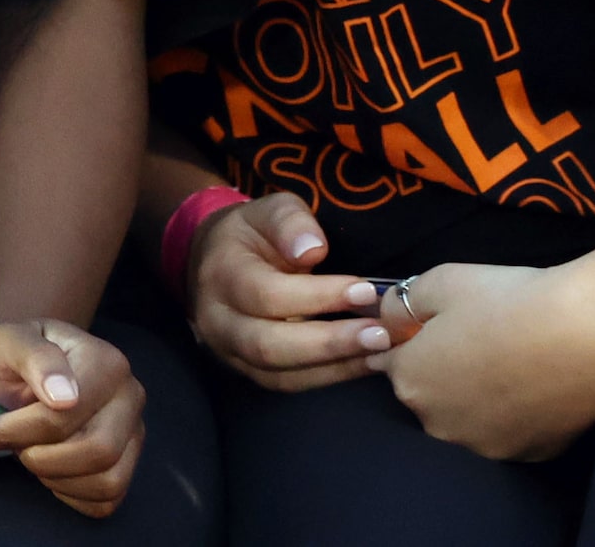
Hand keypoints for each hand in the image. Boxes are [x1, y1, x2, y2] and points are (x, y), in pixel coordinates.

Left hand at [0, 320, 145, 518]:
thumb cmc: (9, 355)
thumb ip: (36, 358)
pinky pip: (106, 500)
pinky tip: (50, 470)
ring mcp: (133, 433)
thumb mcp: (7, 341)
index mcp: (106, 362)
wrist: (14, 369)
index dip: (21, 430)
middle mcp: (130, 397)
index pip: (68, 414)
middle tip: (13, 445)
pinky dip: (71, 495)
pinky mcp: (127, 464)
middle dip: (42, 459)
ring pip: (107, 481)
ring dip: (56, 478)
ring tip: (31, 454)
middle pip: (98, 451)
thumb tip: (66, 398)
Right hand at [185, 191, 394, 390]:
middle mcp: (217, 319)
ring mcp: (229, 351)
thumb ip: (290, 222)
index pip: (267, 294)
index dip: (318, 296)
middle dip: (329, 343)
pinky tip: (364, 362)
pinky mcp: (248, 371)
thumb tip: (314, 249)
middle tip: (379, 335)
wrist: (215, 261)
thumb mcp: (267, 210)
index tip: (365, 292)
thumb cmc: (251, 234)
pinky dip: (328, 377)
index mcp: (221, 273)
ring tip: (379, 352)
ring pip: (279, 374)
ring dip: (334, 366)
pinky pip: (288, 383)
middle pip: (268, 344)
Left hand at [371, 262, 594, 461]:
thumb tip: (386, 318)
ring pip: (468, 416)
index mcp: (410, 382)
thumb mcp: (440, 281)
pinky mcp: (530, 454)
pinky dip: (515, 411)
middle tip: (480, 335)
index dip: (411, 339)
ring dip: (477, 394)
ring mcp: (486, 446)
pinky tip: (536, 382)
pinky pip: (509, 430)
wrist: (591, 334)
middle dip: (442, 368)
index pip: (392, 361)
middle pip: (428, 392)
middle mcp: (439, 424)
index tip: (438, 324)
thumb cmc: (508, 301)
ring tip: (511, 357)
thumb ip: (400, 303)